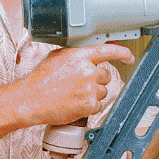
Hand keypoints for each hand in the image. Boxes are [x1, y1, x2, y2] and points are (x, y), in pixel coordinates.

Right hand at [16, 43, 133, 126]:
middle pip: (105, 76)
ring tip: (74, 95)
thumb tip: (88, 55)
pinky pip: (98, 106)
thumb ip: (76, 55)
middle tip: (80, 85)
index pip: (108, 51)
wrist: (30, 100)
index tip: (129, 57)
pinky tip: (75, 103)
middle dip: (96, 81)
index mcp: (79, 56)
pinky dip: (89, 107)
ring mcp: (89, 88)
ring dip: (92, 94)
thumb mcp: (57, 57)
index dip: (122, 54)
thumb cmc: (40, 80)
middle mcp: (87, 71)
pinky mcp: (89, 104)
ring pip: (103, 92)